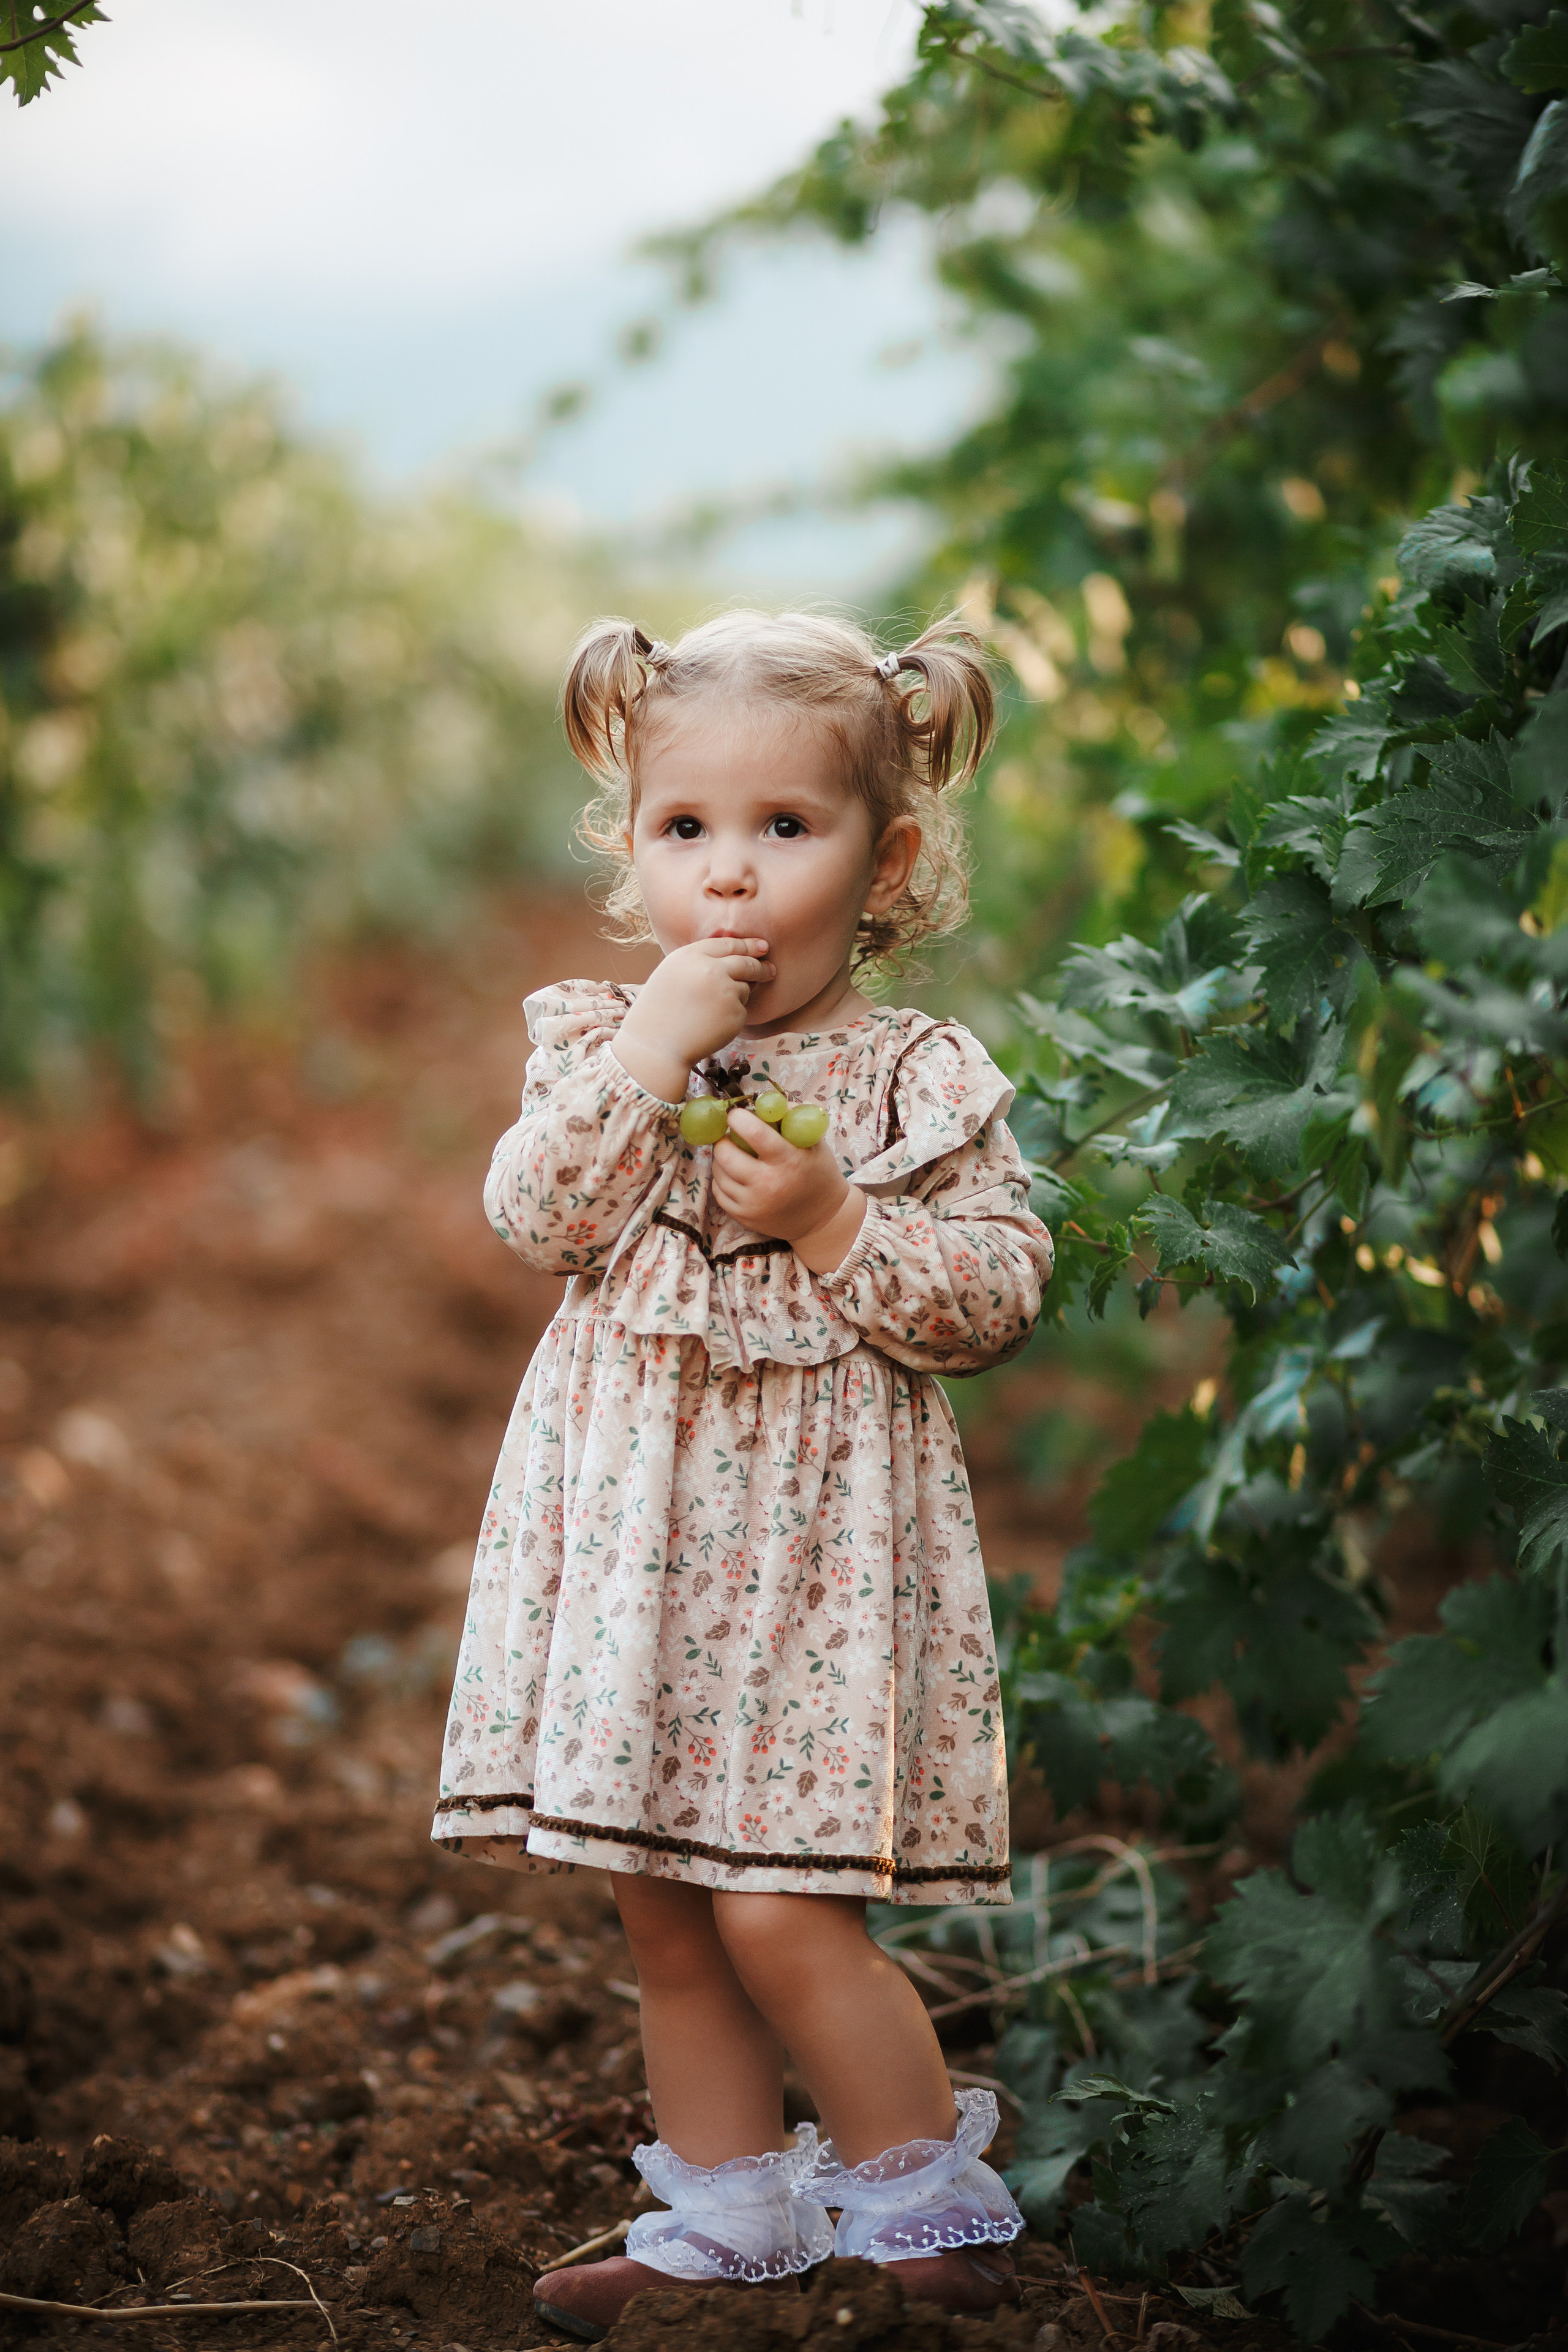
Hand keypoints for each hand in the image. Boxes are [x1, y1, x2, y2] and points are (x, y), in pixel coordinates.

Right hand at [613, 937, 773, 1103]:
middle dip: (760, 966)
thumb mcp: (671, 975)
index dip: (747, 944)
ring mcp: (725, 990)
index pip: (727, 944)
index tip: (761, 946)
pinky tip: (711, 1026)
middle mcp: (710, 968)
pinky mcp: (735, 1013)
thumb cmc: (659, 1013)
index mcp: (690, 956)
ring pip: (744, 988)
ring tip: (708, 1013)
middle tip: (770, 970)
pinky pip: (741, 1010)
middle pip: (745, 962)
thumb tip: (733, 957)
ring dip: (735, 997)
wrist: (655, 1047)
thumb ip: (698, 963)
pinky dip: (731, 1017)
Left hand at [712, 1109, 866, 1274]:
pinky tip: (733, 1175)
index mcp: (788, 1160)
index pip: (753, 1132)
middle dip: (723, 1140)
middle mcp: (768, 1183)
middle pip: (726, 1154)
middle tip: (731, 1137)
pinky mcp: (744, 1217)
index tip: (736, 1114)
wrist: (823, 1218)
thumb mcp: (814, 1142)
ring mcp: (753, 1204)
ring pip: (719, 1173)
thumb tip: (764, 1101)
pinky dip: (722, 1179)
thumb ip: (791, 1117)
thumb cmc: (818, 1173)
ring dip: (721, 1160)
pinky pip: (719, 1192)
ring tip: (733, 1155)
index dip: (738, 1118)